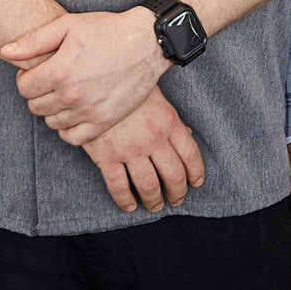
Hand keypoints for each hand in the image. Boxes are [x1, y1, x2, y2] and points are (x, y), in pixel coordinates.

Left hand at [2, 9, 167, 145]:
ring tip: (64, 93)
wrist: (147, 42)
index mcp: (60, 71)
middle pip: (35, 106)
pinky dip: (67, 128)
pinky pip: (73, 137)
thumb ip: (33, 41)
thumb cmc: (108, 30)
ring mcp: (89, 111)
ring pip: (52, 122)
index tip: (35, 71)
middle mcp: (72, 95)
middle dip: (38, 93)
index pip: (23, 88)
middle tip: (50, 81)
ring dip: (52, 109)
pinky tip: (73, 111)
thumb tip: (5, 52)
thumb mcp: (68, 25)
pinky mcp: (104, 121)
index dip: (25, 78)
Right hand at [83, 87, 205, 213]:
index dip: (196, 173)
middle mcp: (153, 139)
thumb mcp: (157, 97)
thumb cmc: (128, 87)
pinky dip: (125, 200)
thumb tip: (188, 134)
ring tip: (156, 206)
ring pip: (149, 186)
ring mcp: (130, 150)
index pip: (190, 155)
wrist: (95, 83)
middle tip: (177, 199)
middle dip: (178, 192)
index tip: (195, 183)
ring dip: (154, 200)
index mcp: (168, 122)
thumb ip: (172, 119)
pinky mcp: (106, 157)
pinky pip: (118, 186)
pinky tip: (129, 206)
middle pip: (173, 175)